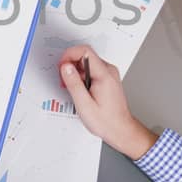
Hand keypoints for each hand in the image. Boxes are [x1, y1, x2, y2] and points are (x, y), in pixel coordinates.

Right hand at [58, 45, 157, 159]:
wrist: (120, 129)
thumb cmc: (105, 121)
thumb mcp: (84, 104)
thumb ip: (73, 83)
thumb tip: (65, 67)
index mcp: (104, 75)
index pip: (85, 51)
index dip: (69, 55)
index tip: (61, 65)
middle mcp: (108, 71)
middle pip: (85, 56)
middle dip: (70, 65)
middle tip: (63, 80)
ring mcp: (109, 74)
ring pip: (87, 63)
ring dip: (75, 72)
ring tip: (71, 88)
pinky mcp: (107, 78)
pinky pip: (91, 70)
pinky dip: (81, 76)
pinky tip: (79, 90)